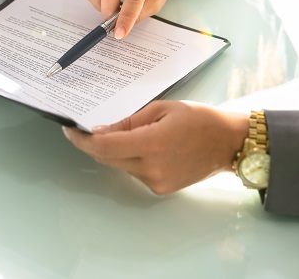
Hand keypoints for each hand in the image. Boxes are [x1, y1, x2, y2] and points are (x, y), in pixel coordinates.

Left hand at [63, 101, 248, 194]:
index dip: (82, 140)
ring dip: (115, 151)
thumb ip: (128, 122)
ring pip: (120, 166)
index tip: (70, 131)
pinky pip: (134, 173)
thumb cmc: (198, 119)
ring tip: (129, 133)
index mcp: (151, 144)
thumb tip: (101, 131)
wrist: (228, 143)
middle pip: (108, 158)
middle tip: (85, 129)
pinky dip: (131, 159)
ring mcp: (156, 182)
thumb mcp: (161, 109)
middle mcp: (151, 168)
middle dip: (94, 144)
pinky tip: (145, 146)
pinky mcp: (161, 189)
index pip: (104, 146)